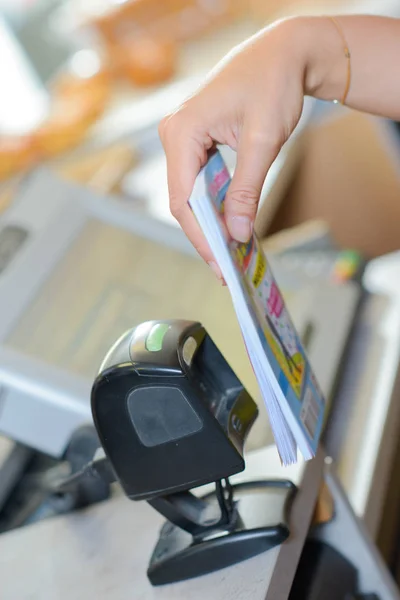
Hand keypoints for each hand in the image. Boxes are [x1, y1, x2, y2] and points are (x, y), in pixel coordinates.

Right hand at [159, 18, 309, 277]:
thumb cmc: (272, 85)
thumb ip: (247, 190)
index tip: (219, 264)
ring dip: (211, 222)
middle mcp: (174, 135)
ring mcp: (183, 138)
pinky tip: (231, 224)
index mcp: (182, 132)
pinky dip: (216, 205)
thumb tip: (237, 232)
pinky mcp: (196, 141)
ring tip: (230, 253)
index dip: (201, 236)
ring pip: (191, 194)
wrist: (282, 53)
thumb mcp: (263, 141)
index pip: (183, 199)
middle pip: (184, 200)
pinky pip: (201, 182)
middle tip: (226, 268)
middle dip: (206, 235)